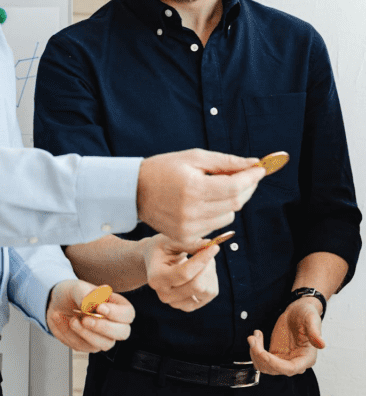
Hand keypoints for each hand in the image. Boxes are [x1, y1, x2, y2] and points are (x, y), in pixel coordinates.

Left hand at [46, 279, 134, 352]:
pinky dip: (70, 334)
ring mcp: (102, 336)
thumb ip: (83, 293)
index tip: (100, 307)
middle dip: (104, 327)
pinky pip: (83, 346)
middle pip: (123, 333)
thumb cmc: (72, 294)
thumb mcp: (76, 287)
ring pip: (104, 344)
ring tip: (72, 320)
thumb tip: (88, 306)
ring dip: (86, 334)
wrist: (56, 304)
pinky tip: (62, 320)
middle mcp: (112, 323)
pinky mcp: (88, 345)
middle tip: (86, 319)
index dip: (117, 313)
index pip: (128, 313)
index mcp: (115, 305)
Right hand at [136, 149, 265, 250]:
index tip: (261, 169)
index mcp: (193, 187)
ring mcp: (188, 228)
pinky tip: (205, 203)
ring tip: (217, 189)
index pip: (234, 186)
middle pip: (235, 203)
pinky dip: (217, 214)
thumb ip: (226, 162)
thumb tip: (254, 164)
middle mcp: (191, 211)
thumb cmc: (165, 169)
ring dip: (231, 202)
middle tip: (247, 175)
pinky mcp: (185, 237)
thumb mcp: (194, 158)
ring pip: (228, 217)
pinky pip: (215, 227)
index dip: (251, 177)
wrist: (135, 191)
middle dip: (246, 188)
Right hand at [143, 235, 219, 311]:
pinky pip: (210, 294)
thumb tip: (209, 244)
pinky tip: (201, 270)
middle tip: (206, 249)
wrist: (155, 261)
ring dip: (209, 272)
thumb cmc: (161, 248)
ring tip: (200, 259)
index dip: (202, 260)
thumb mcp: (170, 240)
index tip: (214, 246)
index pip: (185, 273)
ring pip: (207, 291)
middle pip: (197, 285)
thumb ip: (188, 243)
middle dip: (207, 265)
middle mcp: (164, 295)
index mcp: (156, 278)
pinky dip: (210, 280)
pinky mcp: (188, 306)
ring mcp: (176, 303)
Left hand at [247, 298, 325, 375]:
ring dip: (255, 354)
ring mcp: (284, 359)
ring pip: (266, 366)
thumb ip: (315, 332)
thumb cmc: (307, 314)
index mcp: (307, 357)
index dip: (276, 365)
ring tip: (254, 336)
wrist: (298, 310)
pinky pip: (262, 359)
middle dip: (260, 356)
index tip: (263, 354)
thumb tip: (321, 344)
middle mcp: (295, 362)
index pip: (291, 369)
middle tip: (253, 339)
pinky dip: (255, 350)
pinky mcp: (275, 354)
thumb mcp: (312, 319)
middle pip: (275, 369)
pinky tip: (256, 336)